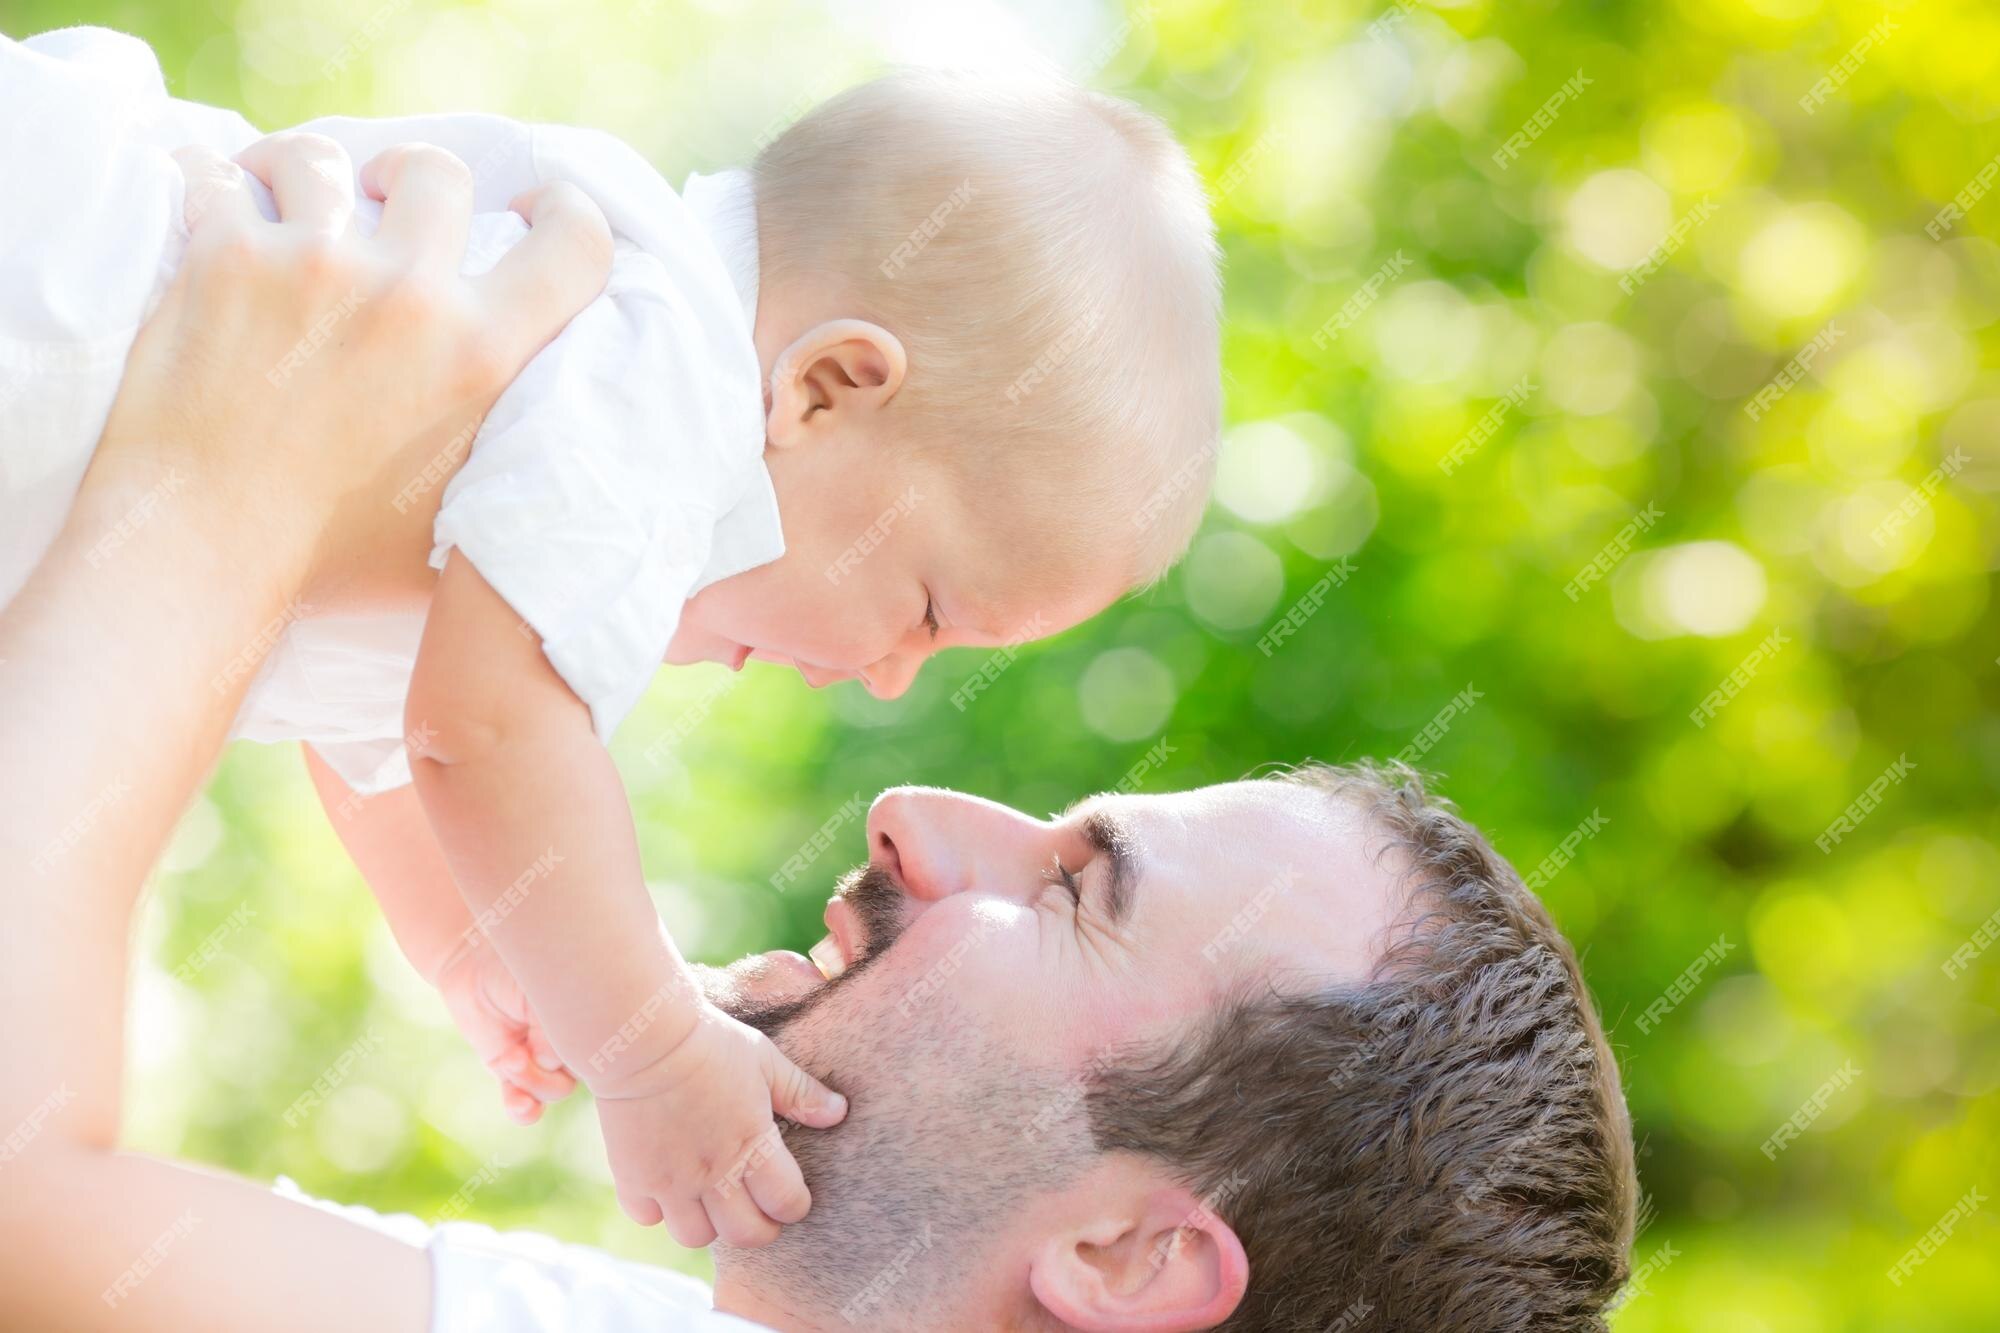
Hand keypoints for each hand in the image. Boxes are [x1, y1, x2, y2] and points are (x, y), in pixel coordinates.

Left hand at [93, 132, 612, 575]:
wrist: (202, 556)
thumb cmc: (334, 560)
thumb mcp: (471, 521)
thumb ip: (520, 466)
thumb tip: (567, 446)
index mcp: (483, 357)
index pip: (577, 244)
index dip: (567, 209)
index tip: (532, 208)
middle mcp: (409, 297)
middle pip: (439, 174)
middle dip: (414, 182)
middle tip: (387, 200)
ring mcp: (312, 266)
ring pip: (324, 157)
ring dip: (311, 175)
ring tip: (290, 200)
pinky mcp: (221, 258)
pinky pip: (215, 172)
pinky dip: (213, 178)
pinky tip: (216, 202)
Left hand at [434, 944, 576, 1124]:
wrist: (472, 963)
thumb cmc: (516, 967)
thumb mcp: (541, 992)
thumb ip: (556, 1029)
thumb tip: (555, 1062)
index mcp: (588, 1018)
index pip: (603, 1052)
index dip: (587, 1057)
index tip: (566, 1046)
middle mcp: (569, 1043)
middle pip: (578, 1075)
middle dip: (550, 1074)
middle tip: (523, 1052)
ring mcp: (540, 1060)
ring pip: (552, 1091)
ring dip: (530, 1082)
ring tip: (509, 1058)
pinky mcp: (511, 1071)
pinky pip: (524, 1102)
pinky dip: (523, 1109)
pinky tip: (520, 1107)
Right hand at [594, 1003, 846, 1247]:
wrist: (642, 1037)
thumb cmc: (710, 1043)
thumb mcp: (765, 1060)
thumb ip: (801, 1092)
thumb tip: (839, 1112)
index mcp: (752, 1144)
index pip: (786, 1203)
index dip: (794, 1205)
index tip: (789, 1195)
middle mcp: (713, 1172)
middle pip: (745, 1234)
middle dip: (759, 1228)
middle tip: (758, 1209)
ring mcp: (671, 1180)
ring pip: (695, 1236)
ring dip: (708, 1224)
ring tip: (711, 1199)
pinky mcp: (633, 1177)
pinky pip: (649, 1217)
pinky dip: (659, 1209)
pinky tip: (668, 1184)